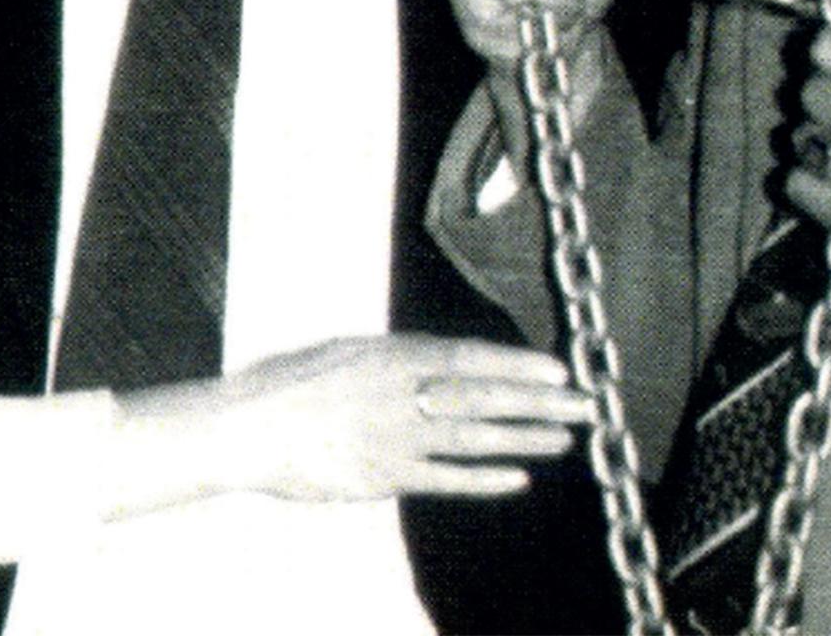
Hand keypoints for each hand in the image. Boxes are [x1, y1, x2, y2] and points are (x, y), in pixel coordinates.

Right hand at [116, 335, 591, 507]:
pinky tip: (517, 479)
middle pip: (485, 396)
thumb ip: (394, 359)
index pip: (472, 357)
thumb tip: (434, 361)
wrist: (243, 426)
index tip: (560, 371)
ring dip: (525, 438)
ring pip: (474, 437)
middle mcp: (400, 392)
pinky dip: (483, 478)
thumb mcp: (346, 352)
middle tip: (588, 405)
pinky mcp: (381, 476)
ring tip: (566, 441)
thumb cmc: (288, 384)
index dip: (520, 365)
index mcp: (391, 354)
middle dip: (540, 401)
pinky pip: (443, 479)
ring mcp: (393, 435)